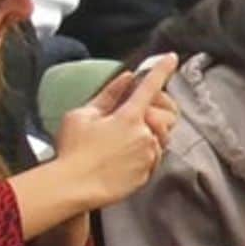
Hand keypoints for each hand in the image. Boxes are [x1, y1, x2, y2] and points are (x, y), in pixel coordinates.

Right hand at [55, 56, 175, 205]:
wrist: (73, 187)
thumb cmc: (73, 150)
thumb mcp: (82, 115)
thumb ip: (109, 94)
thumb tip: (126, 78)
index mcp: (129, 116)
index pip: (151, 86)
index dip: (162, 70)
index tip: (171, 58)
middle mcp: (145, 135)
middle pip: (162, 116)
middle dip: (152, 113)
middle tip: (129, 117)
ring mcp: (149, 156)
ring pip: (158, 138)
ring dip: (145, 135)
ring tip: (118, 142)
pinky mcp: (147, 174)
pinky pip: (152, 158)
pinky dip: (142, 153)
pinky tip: (119, 158)